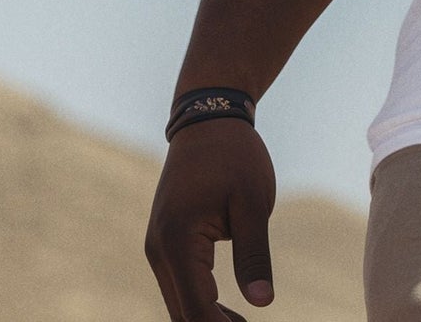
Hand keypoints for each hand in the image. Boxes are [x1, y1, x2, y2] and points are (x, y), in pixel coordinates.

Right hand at [145, 119, 277, 320]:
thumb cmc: (235, 156)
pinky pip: (180, 286)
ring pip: (178, 303)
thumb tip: (263, 303)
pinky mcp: (165, 243)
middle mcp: (159, 250)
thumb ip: (255, 254)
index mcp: (178, 241)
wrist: (208, 118)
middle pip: (182, 314)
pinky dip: (201, 303)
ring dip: (207, 320)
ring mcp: (158, 247)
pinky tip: (230, 313)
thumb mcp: (253, 203)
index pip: (197, 309)